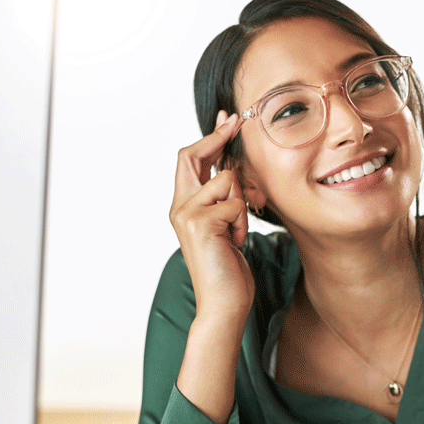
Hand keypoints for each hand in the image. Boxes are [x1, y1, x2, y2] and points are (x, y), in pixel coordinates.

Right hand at [169, 111, 254, 318]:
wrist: (223, 303)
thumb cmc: (228, 267)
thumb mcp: (226, 227)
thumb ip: (223, 200)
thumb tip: (234, 169)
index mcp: (183, 206)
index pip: (190, 160)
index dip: (210, 138)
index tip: (228, 121)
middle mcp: (179, 207)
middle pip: (193, 156)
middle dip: (217, 138)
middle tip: (237, 122)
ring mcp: (186, 214)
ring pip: (227, 181)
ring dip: (242, 205)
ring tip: (236, 232)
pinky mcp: (201, 223)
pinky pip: (236, 203)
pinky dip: (244, 222)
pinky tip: (235, 242)